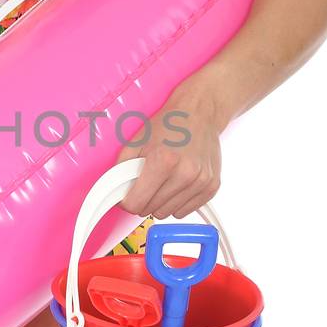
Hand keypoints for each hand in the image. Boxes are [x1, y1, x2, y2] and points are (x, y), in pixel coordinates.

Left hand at [114, 86, 222, 221]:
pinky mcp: (211, 187)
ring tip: (163, 181)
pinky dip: (177, 202)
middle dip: (144, 200)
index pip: (136, 203)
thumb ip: (121, 169)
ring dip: (161, 202)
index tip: (129, 194)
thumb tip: (115, 194)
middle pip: (151, 211)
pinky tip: (177, 184)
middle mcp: (185, 173)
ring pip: (168, 214)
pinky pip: (185, 211)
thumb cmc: (168, 124)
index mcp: (163, 161)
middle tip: (147, 182)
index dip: (127, 201)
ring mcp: (200, 181)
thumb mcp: (136, 141)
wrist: (200, 112)